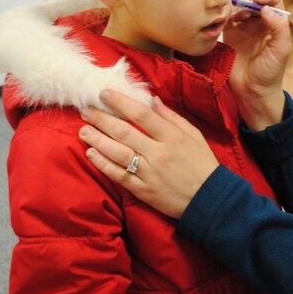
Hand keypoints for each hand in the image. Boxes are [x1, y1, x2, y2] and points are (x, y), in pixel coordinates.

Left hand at [79, 91, 218, 218]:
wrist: (209, 199)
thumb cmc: (202, 163)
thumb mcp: (194, 135)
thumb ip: (172, 117)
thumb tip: (152, 99)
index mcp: (172, 136)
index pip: (141, 114)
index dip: (121, 102)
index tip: (104, 93)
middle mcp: (159, 153)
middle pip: (124, 132)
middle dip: (102, 119)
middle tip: (86, 110)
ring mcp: (149, 173)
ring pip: (118, 153)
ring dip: (97, 140)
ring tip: (83, 130)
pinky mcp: (143, 190)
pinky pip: (119, 175)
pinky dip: (103, 164)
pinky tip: (91, 154)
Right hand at [223, 0, 289, 129]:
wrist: (252, 92)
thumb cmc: (270, 73)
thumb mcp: (281, 50)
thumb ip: (279, 27)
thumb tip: (266, 9)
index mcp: (275, 25)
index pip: (274, 1)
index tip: (260, 1)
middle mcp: (260, 24)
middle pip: (255, 1)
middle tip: (247, 10)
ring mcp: (244, 28)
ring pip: (240, 7)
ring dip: (238, 6)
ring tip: (238, 17)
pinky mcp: (229, 35)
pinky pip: (226, 18)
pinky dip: (226, 14)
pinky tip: (228, 19)